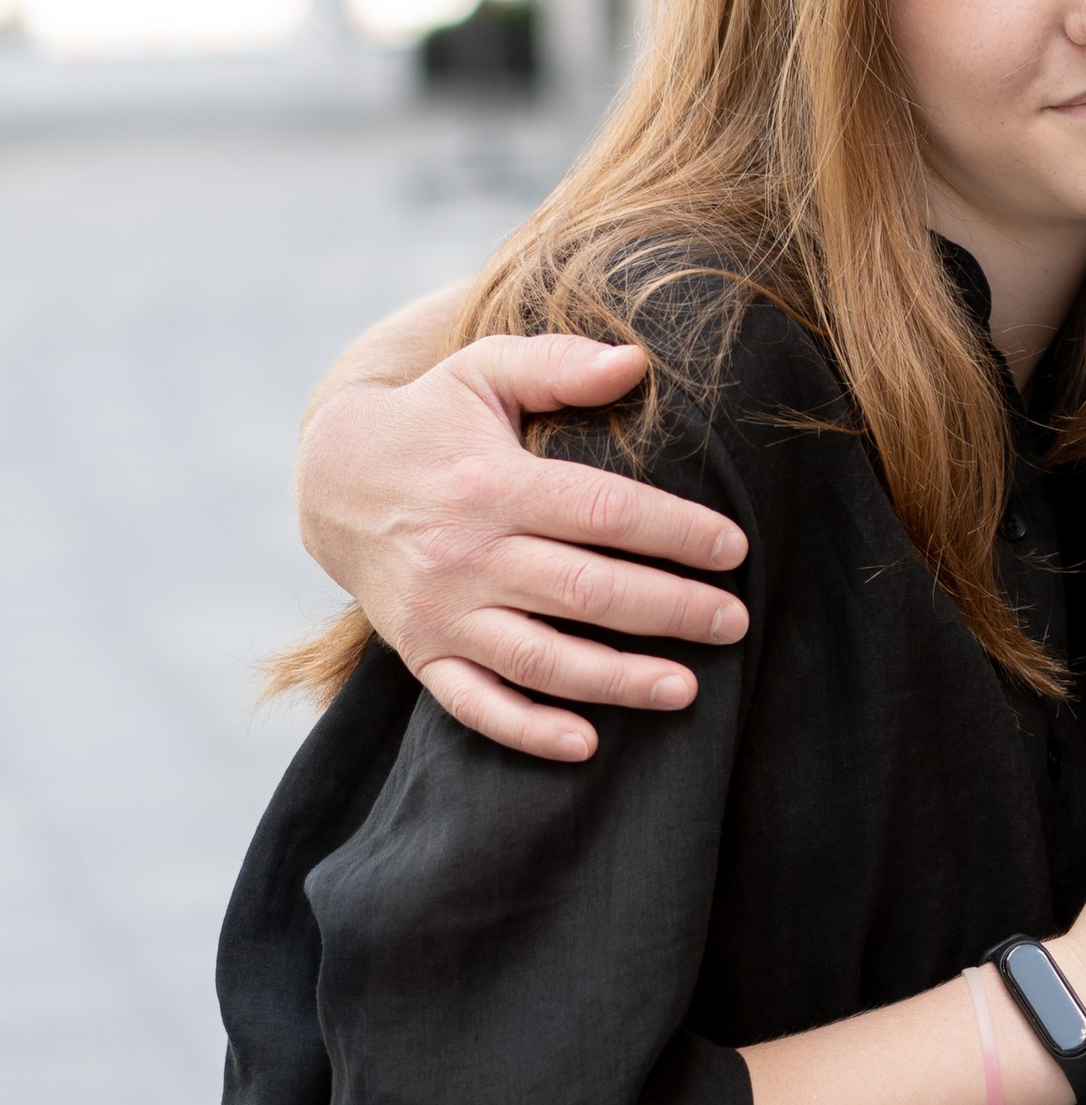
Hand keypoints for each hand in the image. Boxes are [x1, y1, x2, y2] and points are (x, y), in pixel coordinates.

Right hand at [297, 338, 750, 763]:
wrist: (332, 479)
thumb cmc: (433, 420)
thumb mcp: (484, 371)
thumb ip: (559, 363)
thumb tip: (635, 360)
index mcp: (492, 484)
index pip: (602, 512)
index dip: (675, 532)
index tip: (734, 549)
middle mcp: (466, 554)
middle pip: (585, 592)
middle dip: (670, 611)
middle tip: (734, 623)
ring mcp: (441, 612)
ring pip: (540, 659)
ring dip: (616, 681)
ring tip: (686, 690)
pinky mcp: (422, 653)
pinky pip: (475, 704)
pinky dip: (528, 731)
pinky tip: (587, 744)